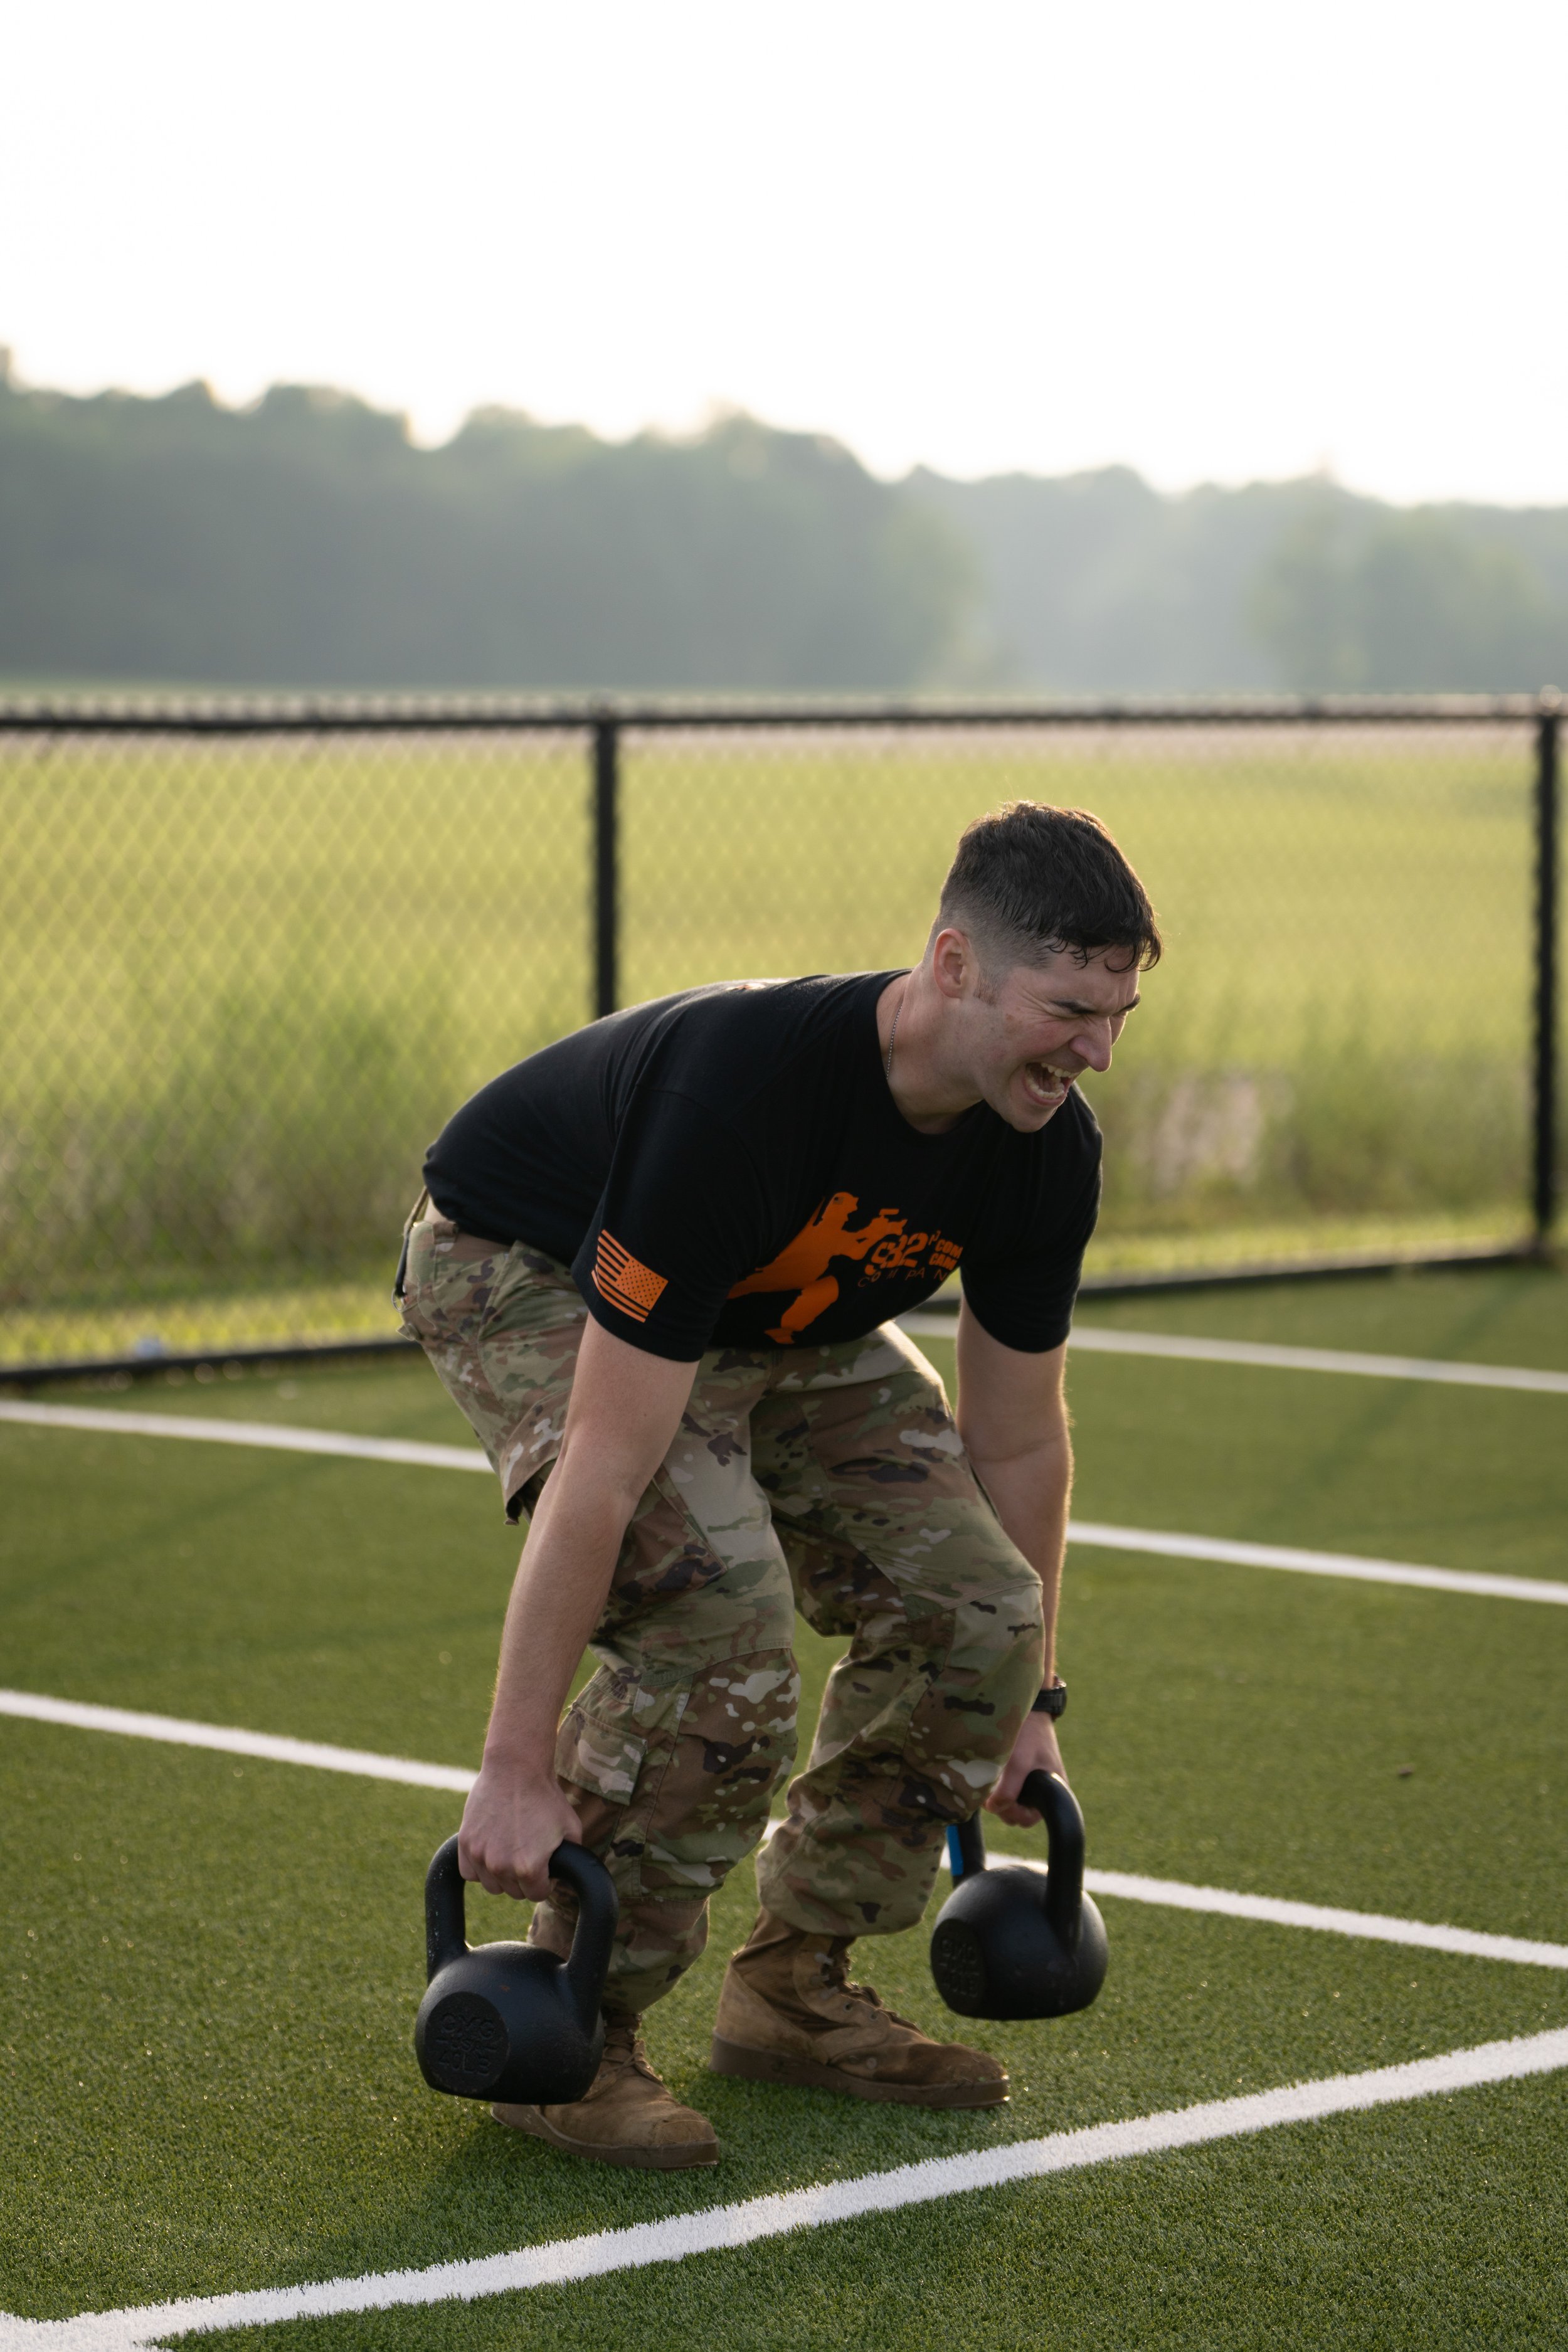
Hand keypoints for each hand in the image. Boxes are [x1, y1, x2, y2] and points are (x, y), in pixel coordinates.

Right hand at [457, 1764, 583, 1901]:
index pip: (537, 1894)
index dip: (545, 1883)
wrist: (516, 1768)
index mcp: (529, 1868)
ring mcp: (480, 1855)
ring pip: (491, 1885)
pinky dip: (479, 1868)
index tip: (545, 1871)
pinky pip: (468, 1872)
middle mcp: (501, 1867)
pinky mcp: (465, 1843)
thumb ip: (571, 1858)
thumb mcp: (571, 1828)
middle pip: (514, 1892)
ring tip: (510, 1853)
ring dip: (502, 1876)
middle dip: (524, 1880)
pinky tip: (490, 1853)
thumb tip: (568, 1875)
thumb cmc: (545, 1797)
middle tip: (529, 1856)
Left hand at [985, 1709, 1066, 1826]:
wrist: (1026, 1708)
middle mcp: (1040, 1790)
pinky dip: (994, 1784)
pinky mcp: (1016, 1773)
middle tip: (989, 1788)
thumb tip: (994, 1808)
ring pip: (1007, 1801)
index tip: (997, 1799)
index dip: (1011, 1812)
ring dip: (995, 1793)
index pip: (1027, 1818)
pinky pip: (1003, 1788)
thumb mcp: (1018, 1763)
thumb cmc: (1028, 1734)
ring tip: (990, 1776)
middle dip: (1000, 1803)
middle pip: (1014, 1812)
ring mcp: (1027, 1782)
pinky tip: (990, 1771)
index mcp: (1052, 1792)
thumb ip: (1008, 1791)